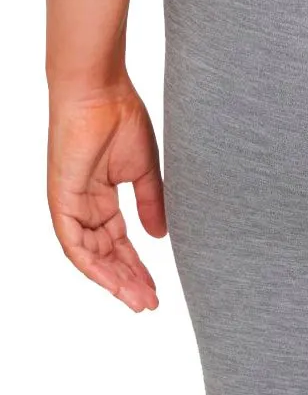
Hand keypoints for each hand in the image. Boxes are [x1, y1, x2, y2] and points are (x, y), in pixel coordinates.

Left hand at [47, 76, 166, 310]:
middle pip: (106, 254)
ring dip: (113, 280)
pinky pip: (73, 242)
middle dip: (129, 280)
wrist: (101, 91)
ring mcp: (70, 203)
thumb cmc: (121, 118)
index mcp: (102, 196)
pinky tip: (112, 281)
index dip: (138, 266)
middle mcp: (83, 205)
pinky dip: (92, 264)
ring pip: (90, 255)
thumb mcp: (145, 171)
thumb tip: (160, 236)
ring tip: (138, 299)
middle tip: (151, 303)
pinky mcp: (61, 199)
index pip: (119, 242)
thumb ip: (151, 204)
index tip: (157, 288)